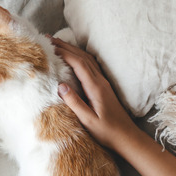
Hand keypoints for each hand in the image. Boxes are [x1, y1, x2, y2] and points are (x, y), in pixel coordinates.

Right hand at [52, 37, 139, 151]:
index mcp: (96, 88)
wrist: (126, 136)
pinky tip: (73, 57)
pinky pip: (90, 66)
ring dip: (72, 50)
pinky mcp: (103, 87)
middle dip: (65, 46)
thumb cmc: (107, 132)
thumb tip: (61, 86)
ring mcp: (103, 83)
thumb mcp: (88, 121)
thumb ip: (75, 103)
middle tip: (49, 39)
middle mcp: (100, 81)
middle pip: (83, 57)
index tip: (50, 46)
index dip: (65, 53)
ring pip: (87, 60)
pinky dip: (79, 57)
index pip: (79, 64)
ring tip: (57, 44)